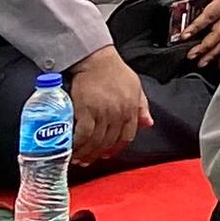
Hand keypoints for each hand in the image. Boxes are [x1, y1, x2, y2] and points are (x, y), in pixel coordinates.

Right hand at [65, 45, 152, 166]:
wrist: (97, 60)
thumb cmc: (116, 72)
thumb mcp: (135, 88)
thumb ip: (141, 107)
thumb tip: (148, 123)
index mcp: (131, 108)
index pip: (126, 137)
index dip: (115, 149)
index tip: (106, 155)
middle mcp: (119, 113)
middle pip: (108, 142)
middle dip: (97, 154)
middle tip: (87, 160)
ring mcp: (103, 112)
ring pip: (95, 141)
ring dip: (86, 153)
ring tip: (77, 158)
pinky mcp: (86, 110)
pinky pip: (83, 134)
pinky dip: (77, 145)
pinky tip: (71, 149)